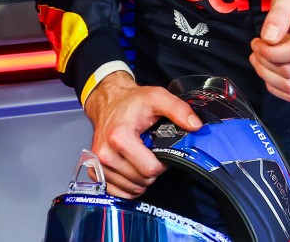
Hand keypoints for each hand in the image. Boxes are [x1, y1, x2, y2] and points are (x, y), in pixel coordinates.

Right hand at [84, 72, 200, 196]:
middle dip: (152, 171)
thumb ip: (179, 110)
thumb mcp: (158, 98)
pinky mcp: (94, 171)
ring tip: (142, 160)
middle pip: (140, 181)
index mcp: (120, 137)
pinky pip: (116, 192)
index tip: (162, 153)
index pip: (149, 169)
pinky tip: (132, 171)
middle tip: (152, 155)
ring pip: (130, 189)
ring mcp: (98, 164)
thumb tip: (195, 125)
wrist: (108, 101)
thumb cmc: (132, 102)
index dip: (163, 164)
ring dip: (140, 180)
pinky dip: (127, 186)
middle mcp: (105, 153)